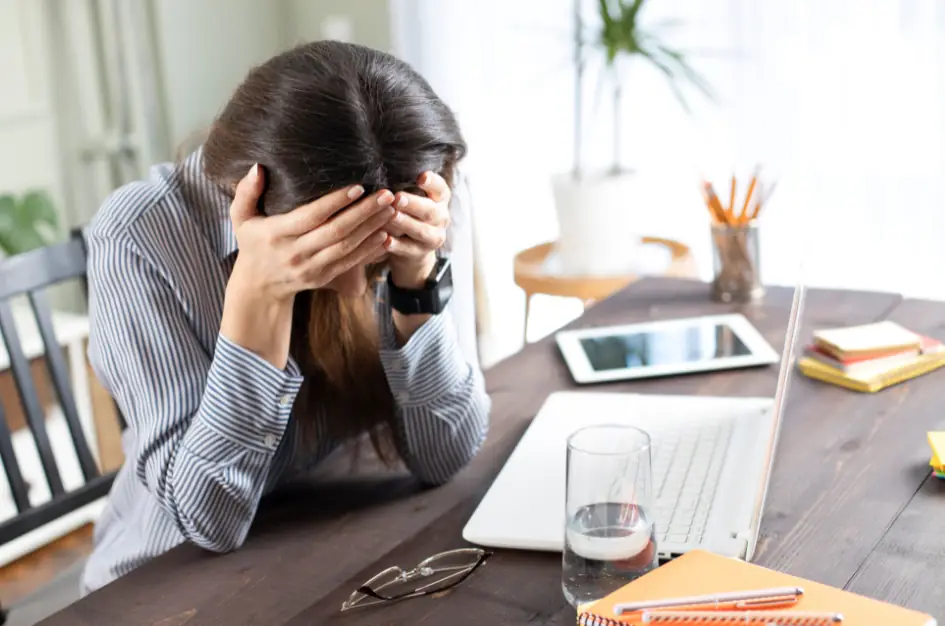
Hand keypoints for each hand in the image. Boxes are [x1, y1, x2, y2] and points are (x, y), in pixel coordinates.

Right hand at [220, 164, 394, 366]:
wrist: (258, 286)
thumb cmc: (252, 243)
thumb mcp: (241, 218)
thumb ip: (246, 192)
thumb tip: (258, 167)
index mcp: (277, 234)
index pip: (311, 216)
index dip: (336, 202)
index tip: (358, 187)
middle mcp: (296, 253)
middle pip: (336, 232)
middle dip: (364, 213)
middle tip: (386, 195)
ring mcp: (311, 268)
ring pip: (347, 247)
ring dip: (372, 229)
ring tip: (391, 210)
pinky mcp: (323, 277)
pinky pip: (350, 263)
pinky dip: (370, 250)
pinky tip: (386, 235)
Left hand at [385, 171, 450, 288]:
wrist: (414, 247)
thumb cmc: (408, 213)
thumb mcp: (411, 198)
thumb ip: (403, 186)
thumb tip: (381, 171)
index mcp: (440, 199)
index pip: (440, 188)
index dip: (432, 182)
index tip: (421, 176)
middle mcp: (441, 217)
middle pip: (430, 210)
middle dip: (413, 204)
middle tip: (397, 198)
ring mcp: (433, 237)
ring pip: (422, 231)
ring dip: (406, 223)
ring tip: (391, 217)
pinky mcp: (422, 253)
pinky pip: (409, 249)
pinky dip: (397, 245)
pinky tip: (385, 240)